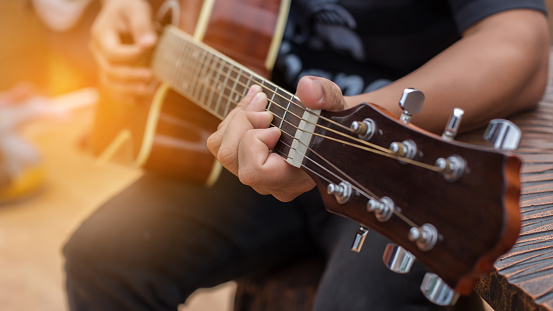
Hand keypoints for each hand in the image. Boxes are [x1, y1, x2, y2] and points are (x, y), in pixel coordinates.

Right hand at [90, 0, 156, 101]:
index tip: (147, 49)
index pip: (112, 53)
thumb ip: (142, 25)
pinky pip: (113, 88)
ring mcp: (102, 63)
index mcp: (101, 35)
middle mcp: (98, 51)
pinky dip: (126, 96)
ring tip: (147, 91)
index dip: (129, 55)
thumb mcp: (136, 10)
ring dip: (128, 90)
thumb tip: (149, 43)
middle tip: (151, 75)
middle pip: (109, 71)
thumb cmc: (129, 8)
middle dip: (131, 76)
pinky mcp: (110, 71)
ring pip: (109, 83)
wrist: (120, 11)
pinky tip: (140, 100)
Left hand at [208, 76, 348, 201]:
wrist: (335, 133)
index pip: (255, 172)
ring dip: (236, 119)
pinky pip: (223, 145)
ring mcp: (258, 177)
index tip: (276, 127)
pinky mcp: (248, 164)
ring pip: (222, 151)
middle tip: (264, 105)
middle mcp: (273, 184)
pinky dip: (233, 120)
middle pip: (232, 158)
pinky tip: (252, 105)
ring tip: (259, 100)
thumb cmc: (336, 122)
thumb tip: (306, 89)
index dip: (256, 143)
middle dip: (242, 123)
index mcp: (295, 178)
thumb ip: (326, 96)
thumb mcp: (337, 104)